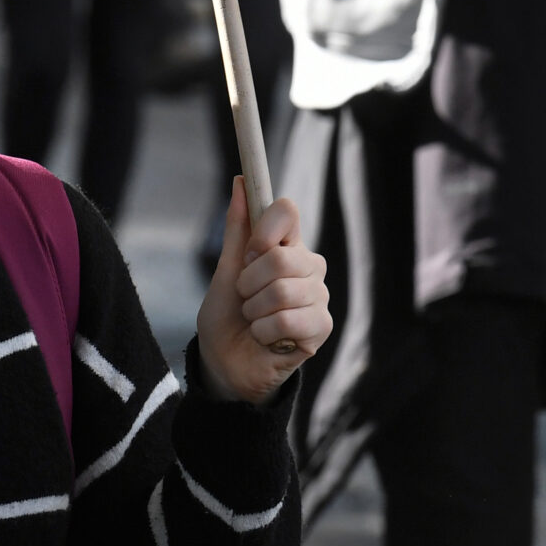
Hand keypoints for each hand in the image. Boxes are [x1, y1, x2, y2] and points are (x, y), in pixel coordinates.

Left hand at [195, 179, 330, 404]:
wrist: (225, 365)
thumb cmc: (226, 317)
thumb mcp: (225, 271)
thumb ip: (237, 228)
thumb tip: (240, 181)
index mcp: (287, 246)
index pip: (287, 211)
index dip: (264, 229)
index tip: (250, 251)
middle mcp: (308, 267)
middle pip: (281, 256)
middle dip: (249, 283)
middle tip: (245, 299)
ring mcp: (318, 296)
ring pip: (282, 291)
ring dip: (254, 312)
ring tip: (255, 321)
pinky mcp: (321, 326)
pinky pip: (287, 319)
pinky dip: (264, 331)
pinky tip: (267, 338)